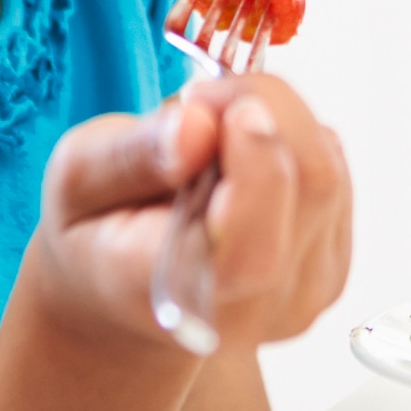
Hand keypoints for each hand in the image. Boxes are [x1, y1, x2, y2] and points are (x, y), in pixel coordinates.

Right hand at [29, 75, 352, 354]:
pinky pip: (335, 174)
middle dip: (264, 107)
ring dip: (278, 123)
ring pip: (327, 168)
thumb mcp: (76, 180)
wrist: (125, 299)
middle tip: (201, 99)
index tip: (222, 108)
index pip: (251, 249)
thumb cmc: (97, 237)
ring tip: (212, 139)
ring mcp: (300, 297)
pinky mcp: (330, 271)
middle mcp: (248, 312)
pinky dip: (294, 146)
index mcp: (171, 296)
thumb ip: (131, 155)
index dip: (258, 164)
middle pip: (310, 184)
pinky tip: (242, 165)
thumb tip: (198, 125)